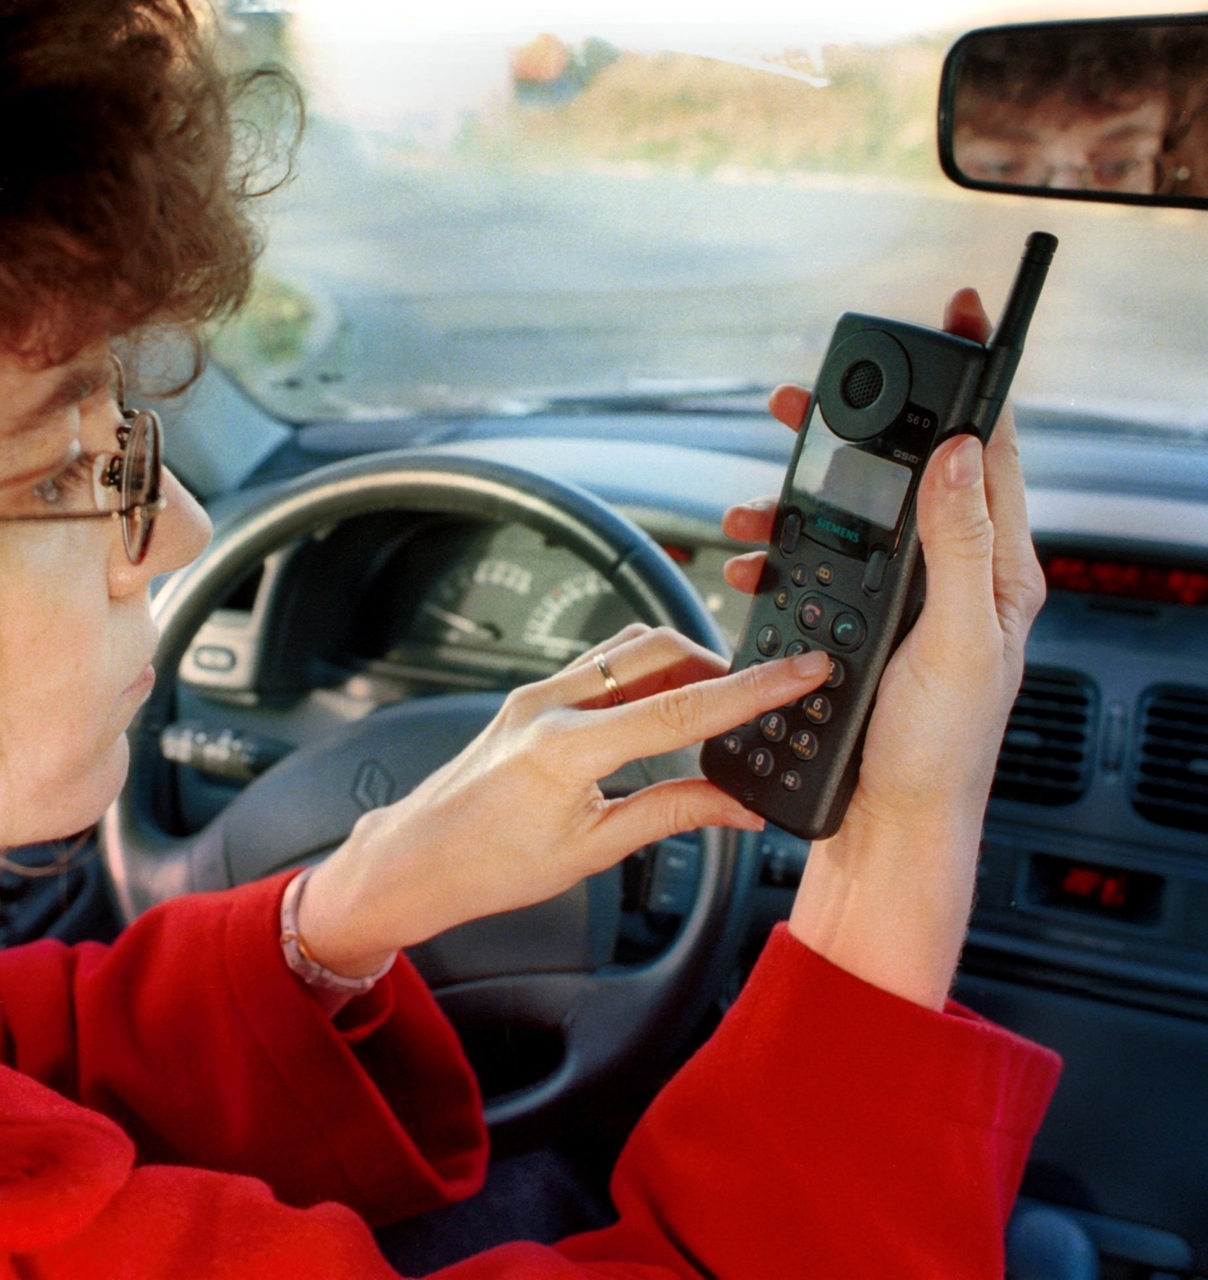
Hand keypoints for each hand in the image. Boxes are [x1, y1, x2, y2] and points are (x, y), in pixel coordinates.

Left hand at [298, 626, 833, 976]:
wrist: (416, 859)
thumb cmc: (488, 865)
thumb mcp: (592, 849)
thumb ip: (673, 814)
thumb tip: (739, 807)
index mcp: (568, 747)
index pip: (684, 706)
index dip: (754, 688)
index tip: (800, 671)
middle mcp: (551, 703)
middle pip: (660, 651)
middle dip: (718, 666)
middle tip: (756, 699)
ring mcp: (537, 693)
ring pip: (630, 648)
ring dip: (680, 664)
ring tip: (713, 707)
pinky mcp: (532, 696)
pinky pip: (601, 664)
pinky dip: (644, 674)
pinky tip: (661, 707)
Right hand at [720, 288, 1044, 1007]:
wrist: (887, 826)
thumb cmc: (936, 750)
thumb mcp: (956, 642)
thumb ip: (958, 544)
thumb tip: (960, 452)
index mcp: (996, 571)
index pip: (992, 455)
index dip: (973, 384)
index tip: (956, 323)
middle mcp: (951, 578)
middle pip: (911, 474)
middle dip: (862, 430)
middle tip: (814, 398)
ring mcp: (901, 603)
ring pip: (854, 518)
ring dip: (803, 498)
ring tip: (758, 495)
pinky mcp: (857, 628)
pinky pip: (818, 567)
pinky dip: (782, 553)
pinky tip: (753, 558)